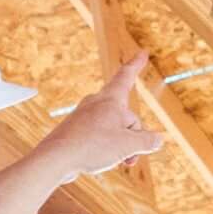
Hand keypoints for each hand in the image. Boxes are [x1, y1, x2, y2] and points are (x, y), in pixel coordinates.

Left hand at [44, 59, 164, 181]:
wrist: (54, 159)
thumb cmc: (91, 146)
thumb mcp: (128, 145)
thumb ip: (147, 141)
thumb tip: (158, 140)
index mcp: (111, 99)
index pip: (126, 76)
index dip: (137, 64)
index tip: (142, 52)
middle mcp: (97, 103)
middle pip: (126, 115)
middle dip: (134, 135)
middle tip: (131, 155)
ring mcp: (85, 117)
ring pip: (114, 128)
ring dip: (122, 145)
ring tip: (119, 161)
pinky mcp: (76, 131)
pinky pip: (100, 136)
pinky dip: (107, 148)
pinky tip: (103, 161)